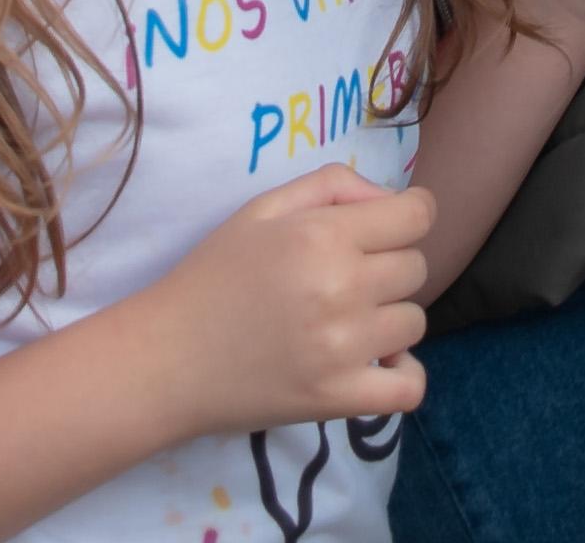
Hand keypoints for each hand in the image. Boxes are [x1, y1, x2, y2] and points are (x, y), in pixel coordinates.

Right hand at [138, 167, 434, 436]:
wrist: (166, 360)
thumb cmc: (213, 277)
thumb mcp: (262, 209)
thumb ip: (332, 185)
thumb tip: (388, 198)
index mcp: (322, 235)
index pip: (418, 215)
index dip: (409, 216)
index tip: (387, 229)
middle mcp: (341, 287)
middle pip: (416, 267)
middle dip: (390, 265)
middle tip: (347, 278)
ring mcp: (343, 348)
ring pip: (414, 322)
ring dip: (390, 318)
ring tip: (348, 322)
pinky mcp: (337, 399)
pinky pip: (410, 388)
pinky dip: (404, 375)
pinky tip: (377, 363)